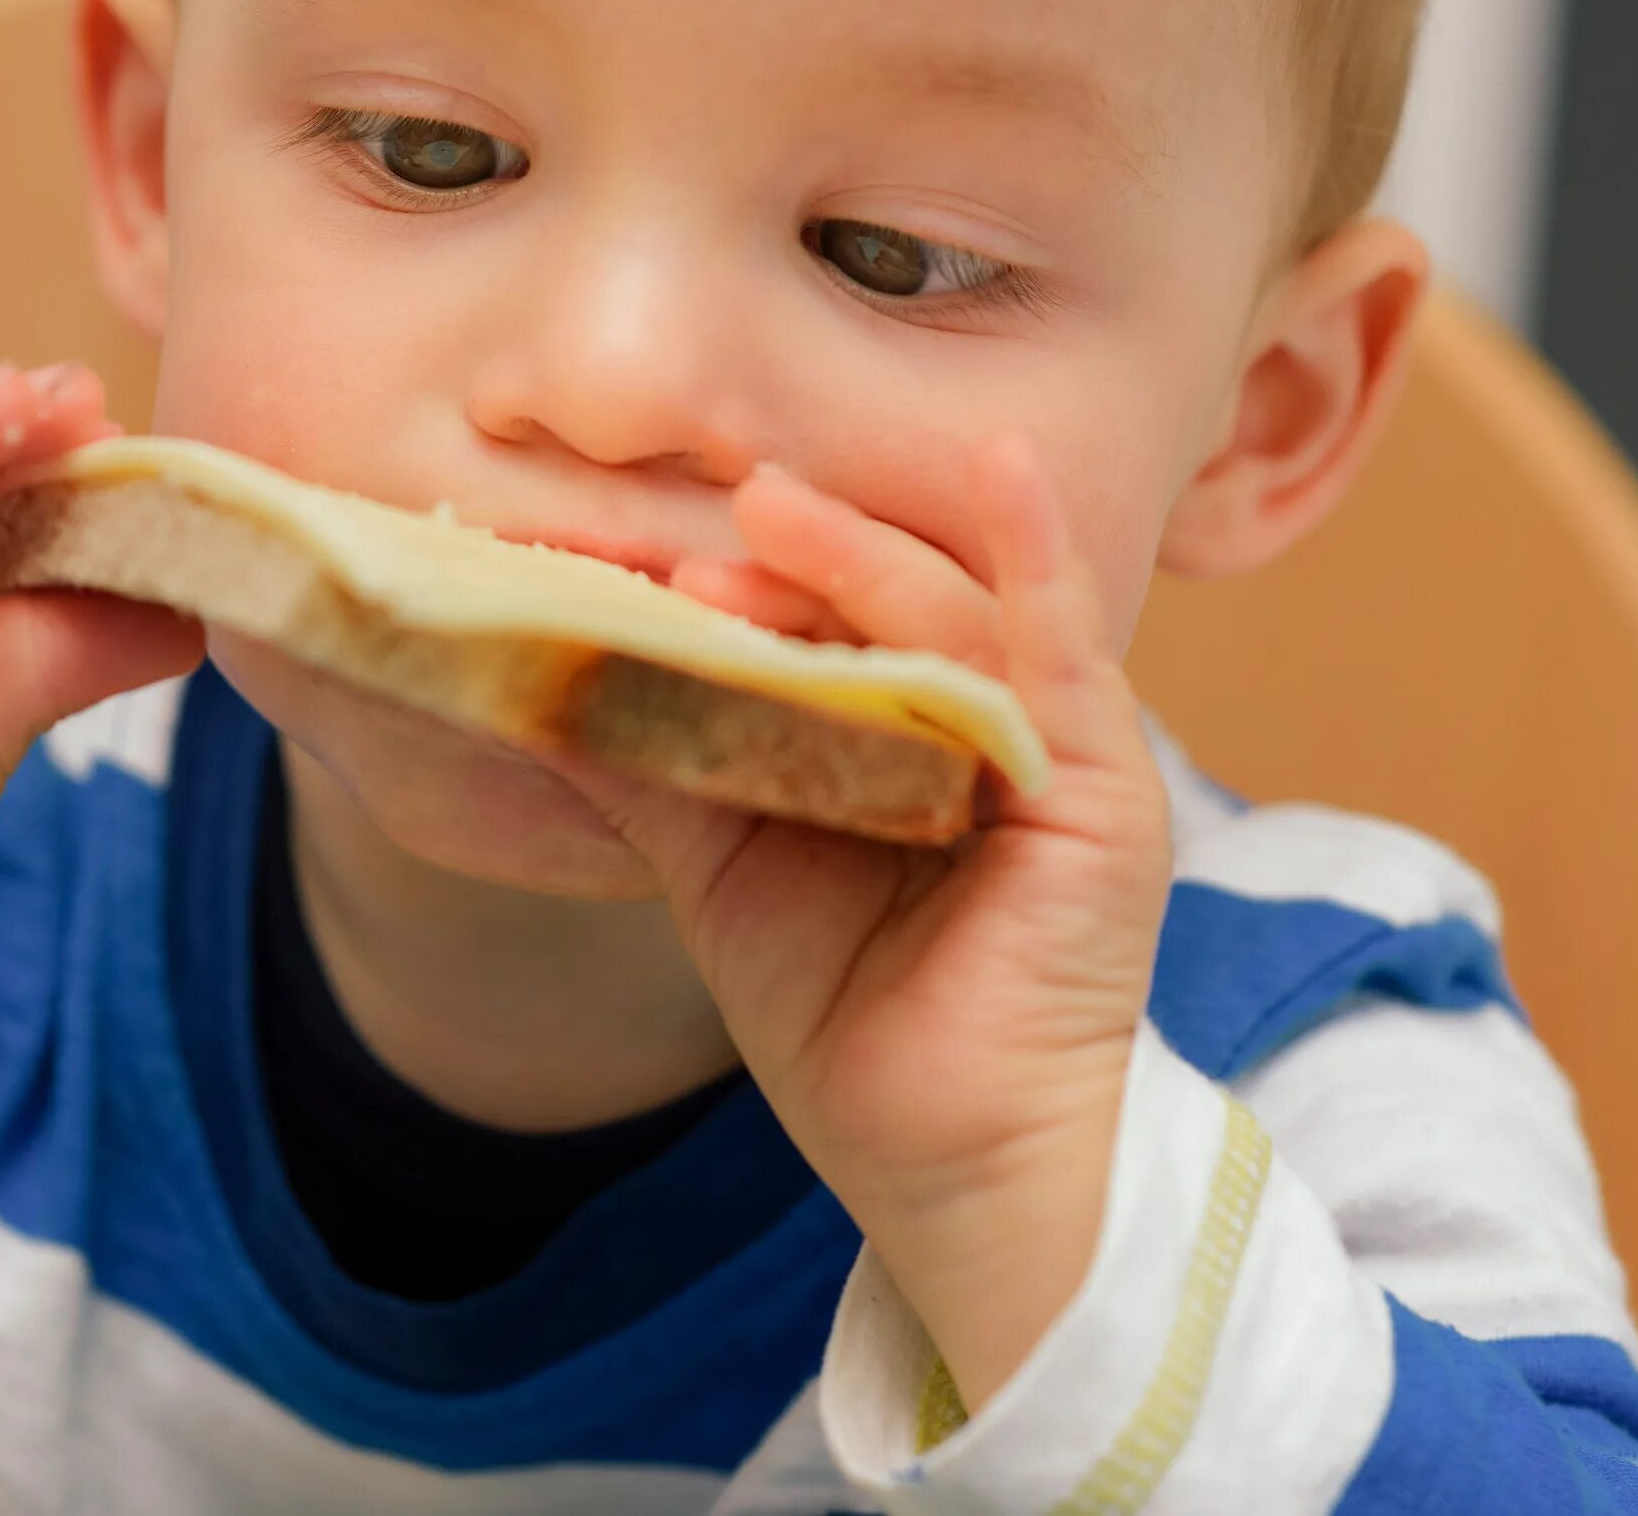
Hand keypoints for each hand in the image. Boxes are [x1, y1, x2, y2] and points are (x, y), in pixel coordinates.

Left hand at [559, 433, 1170, 1411]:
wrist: (942, 1167)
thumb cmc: (846, 1021)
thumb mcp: (722, 866)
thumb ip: (654, 762)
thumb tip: (533, 668)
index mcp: (900, 727)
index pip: (819, 616)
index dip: (733, 578)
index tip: (624, 550)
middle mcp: (982, 718)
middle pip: (881, 602)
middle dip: (790, 558)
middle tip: (694, 524)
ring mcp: (1050, 747)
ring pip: (952, 616)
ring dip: (862, 561)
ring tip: (768, 514)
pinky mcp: (1104, 787)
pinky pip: (1068, 651)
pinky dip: (1037, 558)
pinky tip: (1004, 469)